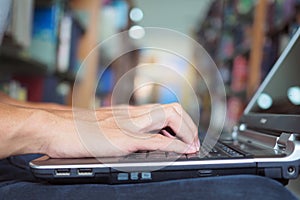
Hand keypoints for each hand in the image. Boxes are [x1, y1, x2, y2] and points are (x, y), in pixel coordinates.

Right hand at [42, 103, 198, 157]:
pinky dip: (176, 145)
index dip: (181, 120)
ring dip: (187, 132)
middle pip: (173, 109)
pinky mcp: (124, 138)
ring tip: (192, 146)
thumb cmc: (76, 129)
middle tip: (193, 140)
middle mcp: (133, 114)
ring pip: (170, 117)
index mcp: (129, 112)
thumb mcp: (105, 125)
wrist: (57, 127)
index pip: (164, 108)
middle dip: (190, 125)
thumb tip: (134, 137)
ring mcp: (130, 125)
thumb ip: (121, 128)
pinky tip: (183, 151)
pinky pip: (157, 140)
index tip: (186, 134)